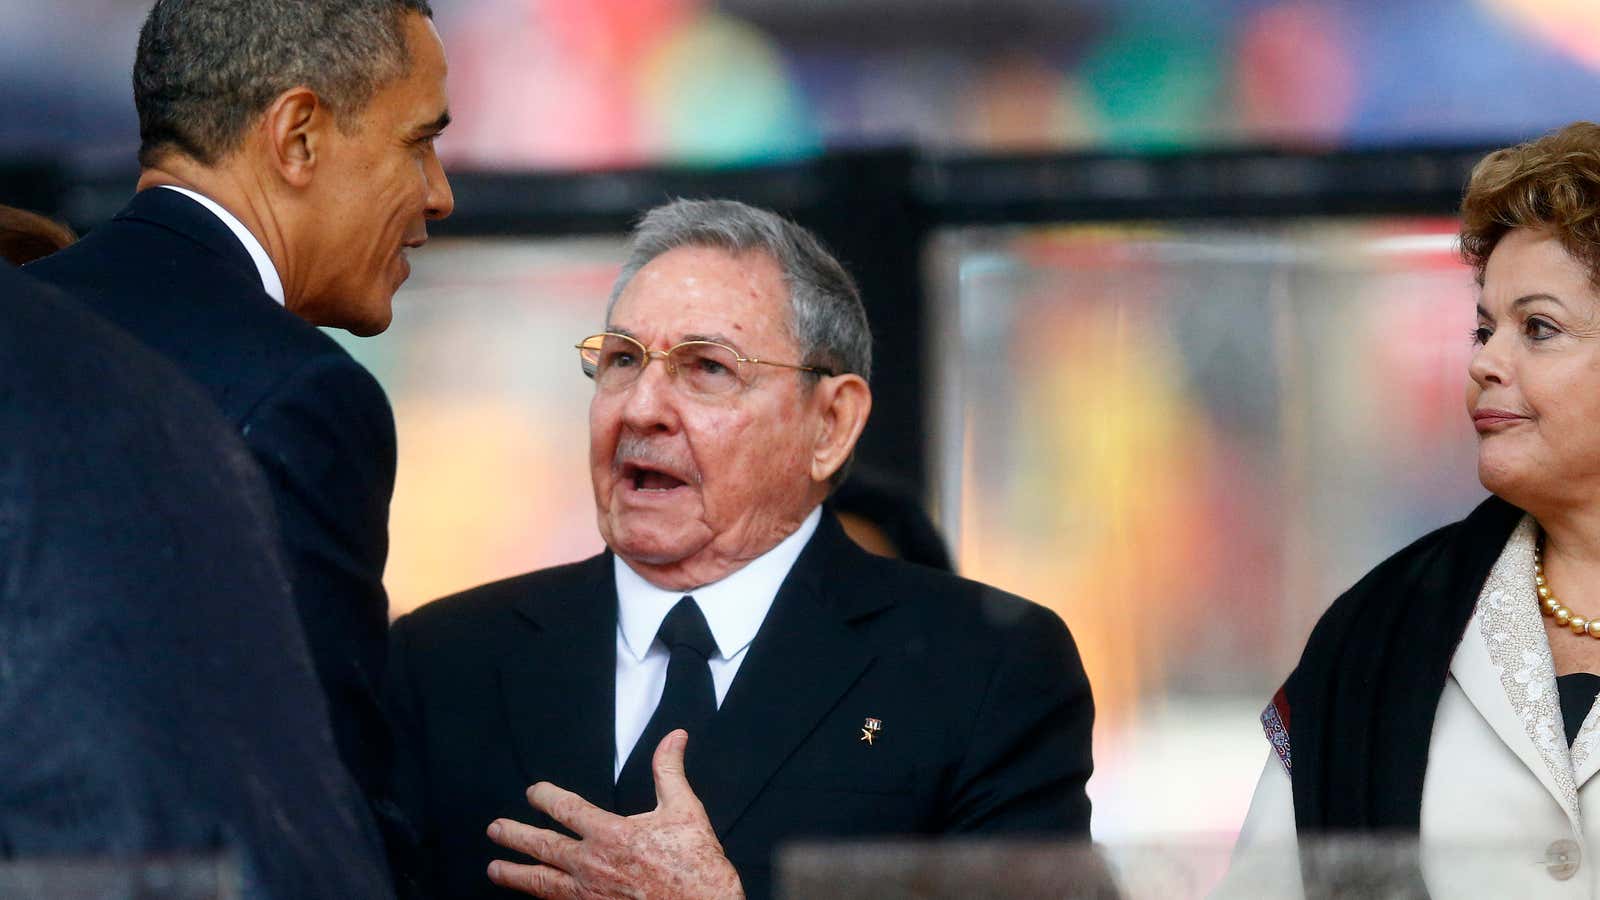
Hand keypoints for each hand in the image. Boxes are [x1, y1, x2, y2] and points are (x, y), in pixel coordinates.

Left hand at [486, 729, 743, 898]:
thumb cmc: (696, 865)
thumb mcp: (686, 810)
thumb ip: (669, 771)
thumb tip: (674, 738)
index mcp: (611, 834)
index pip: (565, 809)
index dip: (545, 797)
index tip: (534, 792)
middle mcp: (591, 865)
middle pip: (542, 846)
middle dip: (515, 835)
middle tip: (495, 829)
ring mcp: (589, 895)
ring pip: (540, 882)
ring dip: (515, 874)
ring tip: (494, 869)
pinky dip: (540, 899)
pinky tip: (531, 897)